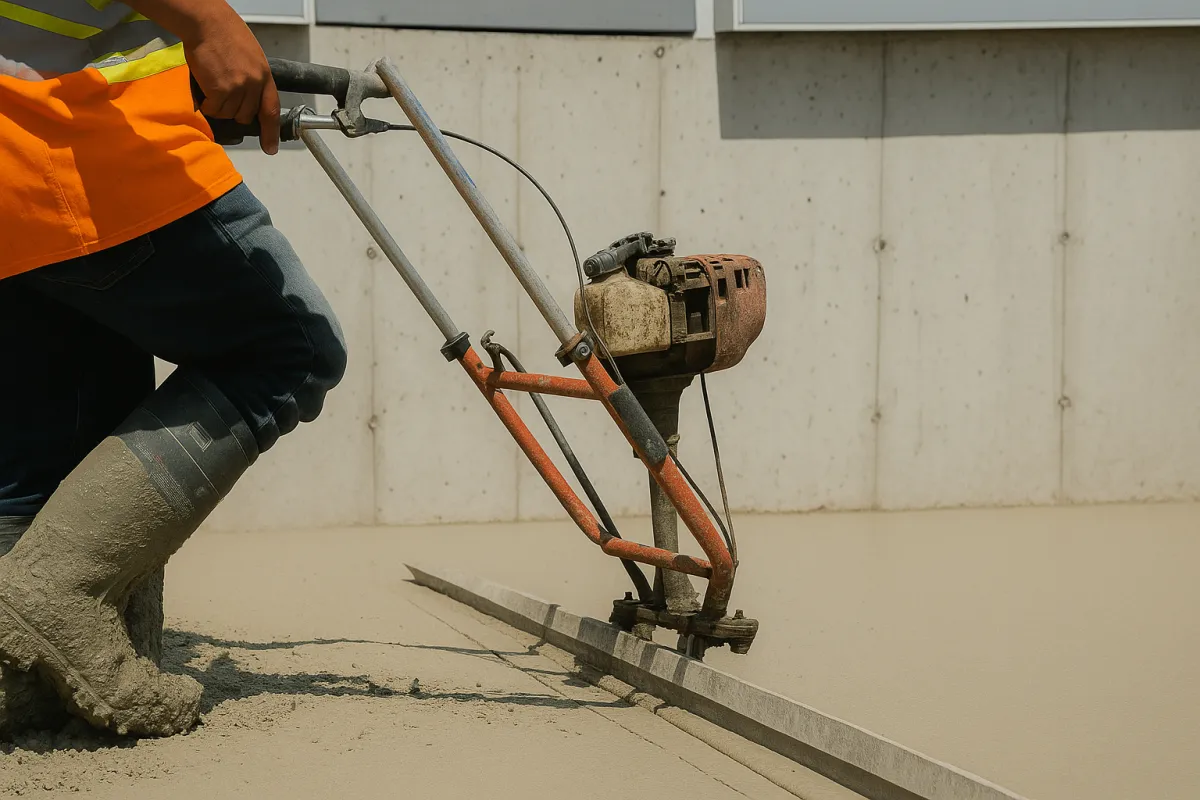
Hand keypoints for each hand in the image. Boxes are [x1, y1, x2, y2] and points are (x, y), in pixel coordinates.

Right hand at [181, 7, 279, 154]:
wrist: (208, 23)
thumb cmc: (226, 35)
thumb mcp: (251, 57)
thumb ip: (253, 78)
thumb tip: (249, 98)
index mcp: (265, 76)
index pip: (272, 110)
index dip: (271, 132)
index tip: (271, 148)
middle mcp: (254, 84)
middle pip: (246, 116)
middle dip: (235, 112)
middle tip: (223, 96)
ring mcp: (238, 87)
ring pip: (229, 114)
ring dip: (218, 106)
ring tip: (212, 86)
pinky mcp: (220, 89)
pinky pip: (214, 109)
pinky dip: (207, 104)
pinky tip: (205, 88)